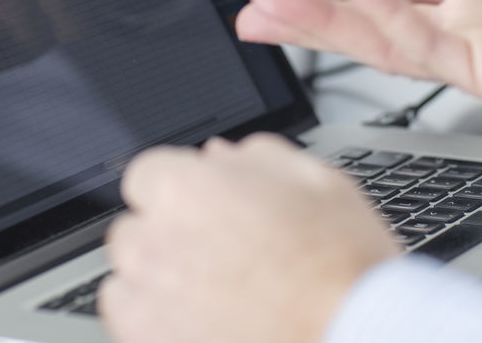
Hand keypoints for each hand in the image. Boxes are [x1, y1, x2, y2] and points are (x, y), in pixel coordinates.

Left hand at [101, 134, 398, 342]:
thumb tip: (221, 156)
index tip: (204, 207)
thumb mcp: (316, 180)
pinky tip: (202, 320)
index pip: (148, 174)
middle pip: (135, 227)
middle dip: (167, 234)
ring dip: (158, 279)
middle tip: (220, 252)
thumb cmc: (341, 266)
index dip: (181, 190)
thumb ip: (255, 157)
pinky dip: (156, 320)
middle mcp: (153, 243)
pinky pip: (130, 321)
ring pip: (127, 278)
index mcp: (184, 189)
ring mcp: (146, 301)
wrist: (354, 338)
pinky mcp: (148, 341)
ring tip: (215, 292)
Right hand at [236, 0, 481, 118]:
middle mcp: (469, 14)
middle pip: (371, 13)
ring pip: (383, 38)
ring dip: (323, 25)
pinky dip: (376, 34)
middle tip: (253, 5)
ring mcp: (480, 47)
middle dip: (310, 10)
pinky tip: (334, 13)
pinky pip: (424, 54)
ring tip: (264, 14)